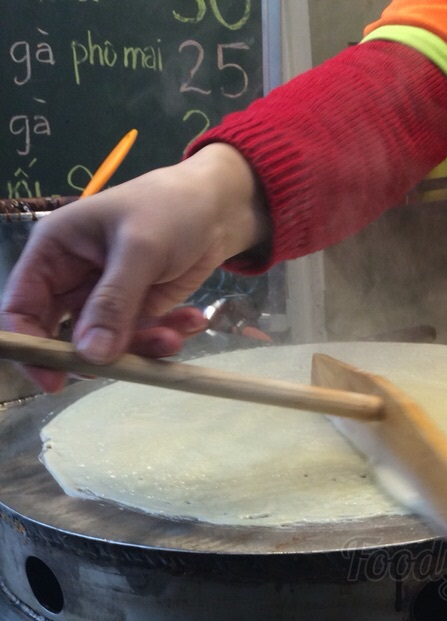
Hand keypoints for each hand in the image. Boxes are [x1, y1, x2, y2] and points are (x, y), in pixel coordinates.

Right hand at [0, 144, 270, 390]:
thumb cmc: (170, 208)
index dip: (30, 346)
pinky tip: (192, 320)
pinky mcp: (137, 311)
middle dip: (93, 356)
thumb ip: (114, 301)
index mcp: (54, 251)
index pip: (21, 307)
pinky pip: (140, 340)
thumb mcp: (140, 249)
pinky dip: (165, 338)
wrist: (218, 207)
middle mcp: (72, 278)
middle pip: (61, 335)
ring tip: (174, 338)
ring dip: (140, 349)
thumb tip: (90, 354)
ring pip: (106, 345)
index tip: (54, 379)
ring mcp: (105, 299)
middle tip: (127, 365)